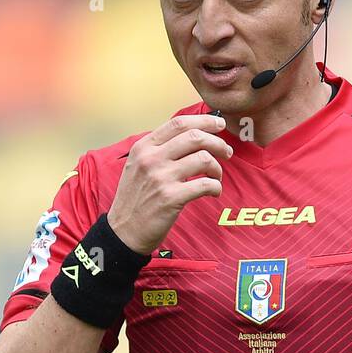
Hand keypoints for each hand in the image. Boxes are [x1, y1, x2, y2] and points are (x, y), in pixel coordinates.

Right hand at [106, 114, 232, 254]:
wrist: (124, 231)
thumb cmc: (136, 199)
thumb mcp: (137, 166)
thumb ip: (159, 150)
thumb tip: (191, 135)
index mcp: (144, 147)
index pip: (178, 123)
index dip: (204, 121)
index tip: (219, 124)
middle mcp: (151, 159)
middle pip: (195, 137)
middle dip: (217, 142)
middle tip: (226, 152)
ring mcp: (161, 178)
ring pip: (203, 159)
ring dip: (217, 168)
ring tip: (216, 177)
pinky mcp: (171, 198)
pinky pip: (205, 184)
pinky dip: (216, 187)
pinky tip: (214, 192)